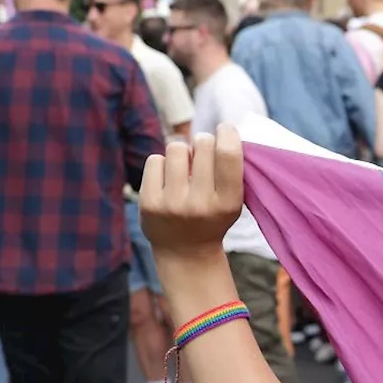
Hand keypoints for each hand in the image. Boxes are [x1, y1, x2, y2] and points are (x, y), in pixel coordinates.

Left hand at [139, 125, 243, 258]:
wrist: (185, 253)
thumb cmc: (213, 217)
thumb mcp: (234, 200)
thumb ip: (232, 170)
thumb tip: (225, 130)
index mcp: (228, 202)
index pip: (228, 154)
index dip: (227, 133)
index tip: (225, 129)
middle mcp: (200, 203)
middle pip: (202, 143)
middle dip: (204, 143)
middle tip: (203, 155)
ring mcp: (172, 203)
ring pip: (176, 147)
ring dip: (182, 152)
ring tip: (184, 168)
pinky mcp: (149, 202)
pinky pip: (155, 160)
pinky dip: (162, 164)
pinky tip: (168, 180)